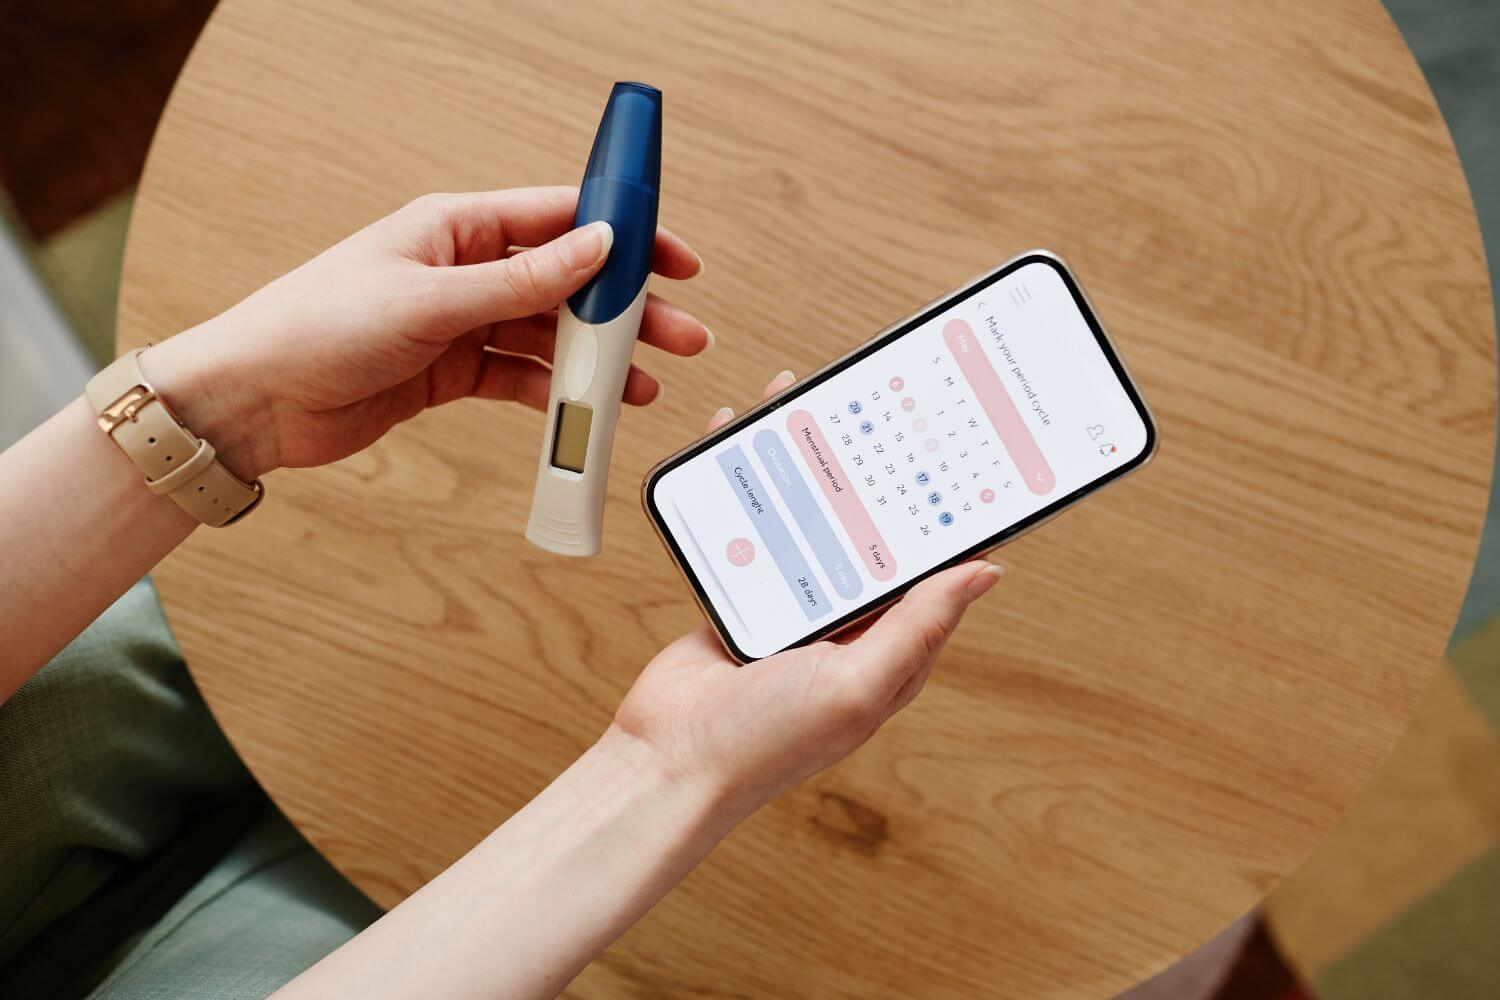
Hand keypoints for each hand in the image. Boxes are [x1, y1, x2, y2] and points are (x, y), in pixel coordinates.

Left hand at [143, 187, 709, 478]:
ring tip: (646, 384)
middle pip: (567, 283)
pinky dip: (556, 394)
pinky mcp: (450, 371)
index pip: (560, 219)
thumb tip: (597, 249)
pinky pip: (521, 378)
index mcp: (456, 227)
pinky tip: (591, 408)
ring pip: (550, 335)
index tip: (674, 257)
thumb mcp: (431, 300)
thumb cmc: (316, 326)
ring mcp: (460, 322)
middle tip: (681, 334)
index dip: (624, 236)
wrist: (254, 402)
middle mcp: (463, 270)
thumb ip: (521, 281)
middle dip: (625, 310)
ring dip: (598, 360)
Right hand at [611, 372, 1003, 823]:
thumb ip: (920, 626)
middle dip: (868, 472)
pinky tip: (738, 441)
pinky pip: (753, 528)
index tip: (952, 456)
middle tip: (874, 407)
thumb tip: (985, 573)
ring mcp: (790, 607)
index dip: (944, 516)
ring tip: (804, 403)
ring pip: (807, 518)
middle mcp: (844, 625)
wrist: (668, 759)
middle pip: (865, 530)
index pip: (931, 569)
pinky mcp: (739, 595)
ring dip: (805, 464)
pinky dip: (747, 484)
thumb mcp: (858, 686)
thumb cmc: (767, 741)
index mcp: (888, 648)